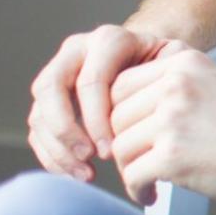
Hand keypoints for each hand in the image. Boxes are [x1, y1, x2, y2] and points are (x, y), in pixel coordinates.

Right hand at [27, 24, 179, 181]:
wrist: (154, 62)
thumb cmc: (170, 66)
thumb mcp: (178, 62)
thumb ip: (168, 77)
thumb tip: (155, 114)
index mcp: (108, 40)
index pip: (90, 80)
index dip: (97, 118)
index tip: (113, 149)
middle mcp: (76, 52)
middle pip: (51, 89)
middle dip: (66, 130)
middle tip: (89, 157)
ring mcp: (58, 75)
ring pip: (40, 112)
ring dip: (58, 148)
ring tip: (85, 174)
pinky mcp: (49, 101)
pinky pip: (38, 130)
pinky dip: (52, 155)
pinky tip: (75, 173)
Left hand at [108, 40, 215, 210]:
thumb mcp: (208, 85)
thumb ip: (166, 84)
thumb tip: (110, 108)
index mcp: (183, 62)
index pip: (119, 84)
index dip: (119, 113)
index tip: (133, 132)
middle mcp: (177, 85)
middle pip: (114, 117)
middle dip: (123, 143)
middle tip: (141, 158)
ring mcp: (173, 120)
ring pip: (119, 148)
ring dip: (131, 169)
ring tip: (151, 176)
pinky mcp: (172, 156)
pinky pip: (131, 176)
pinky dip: (138, 190)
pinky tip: (152, 192)